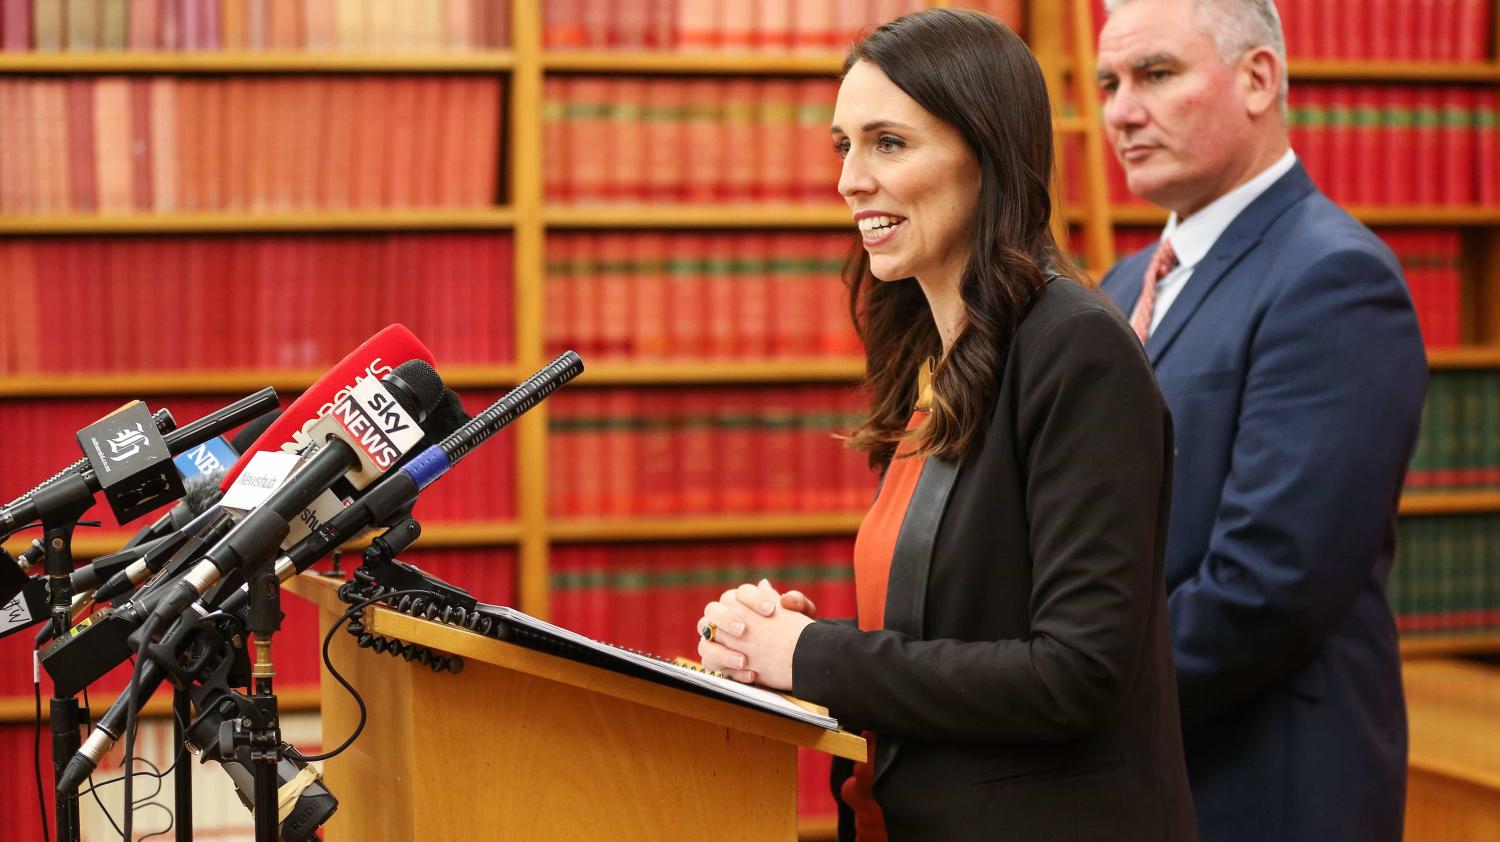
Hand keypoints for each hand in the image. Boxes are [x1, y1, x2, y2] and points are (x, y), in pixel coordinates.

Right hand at [696, 581, 814, 690]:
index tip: (771, 610)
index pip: (741, 593)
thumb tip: (785, 598)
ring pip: (705, 641)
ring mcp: (719, 641)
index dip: (754, 599)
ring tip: (744, 660)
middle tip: (743, 630)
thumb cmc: (794, 631)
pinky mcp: (719, 662)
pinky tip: (752, 675)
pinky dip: (728, 670)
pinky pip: (712, 665)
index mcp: (743, 601)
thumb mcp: (803, 617)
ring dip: (721, 651)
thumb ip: (798, 603)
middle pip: (712, 610)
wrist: (797, 655)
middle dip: (726, 619)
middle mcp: (725, 618)